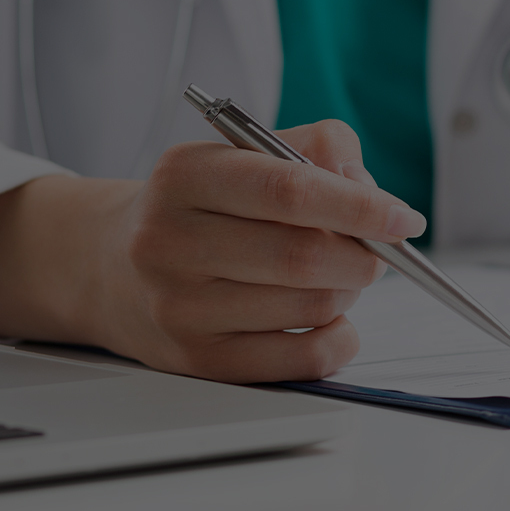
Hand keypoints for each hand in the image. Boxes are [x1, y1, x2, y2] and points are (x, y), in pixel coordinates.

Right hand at [0, 120, 424, 383]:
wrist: (105, 264)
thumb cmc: (196, 205)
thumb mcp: (242, 153)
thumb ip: (317, 149)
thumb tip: (371, 193)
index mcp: (186, 176)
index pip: (289, 191)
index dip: (359, 207)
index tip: (404, 218)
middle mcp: (171, 241)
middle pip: (303, 258)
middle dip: (361, 256)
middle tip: (374, 250)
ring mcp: (179, 307)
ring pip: (309, 308)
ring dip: (348, 294)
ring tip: (335, 276)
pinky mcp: (196, 361)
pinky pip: (301, 361)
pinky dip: (336, 339)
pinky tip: (326, 317)